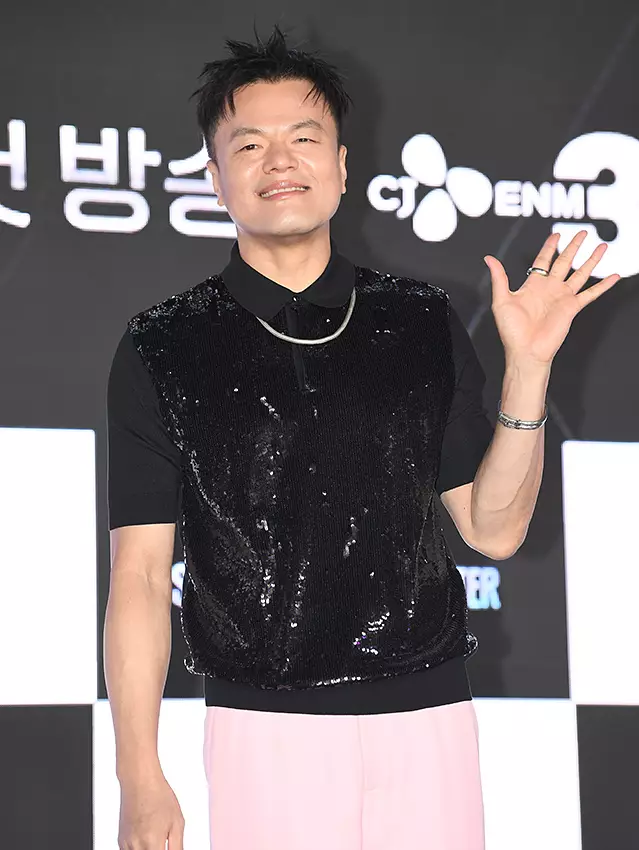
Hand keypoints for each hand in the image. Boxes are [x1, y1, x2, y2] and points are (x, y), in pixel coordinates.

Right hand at [118, 774, 184, 849]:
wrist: (140, 781)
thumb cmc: (159, 796)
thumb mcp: (178, 822)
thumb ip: (178, 847)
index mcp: (153, 842)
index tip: (169, 848)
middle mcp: (137, 846)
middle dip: (158, 849)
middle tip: (164, 842)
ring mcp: (126, 844)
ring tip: (156, 839)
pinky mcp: (121, 841)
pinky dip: (140, 849)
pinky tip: (147, 841)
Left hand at [484, 230, 620, 366]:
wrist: (526, 351)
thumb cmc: (511, 331)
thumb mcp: (501, 300)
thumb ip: (499, 278)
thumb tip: (489, 259)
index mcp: (533, 285)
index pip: (543, 260)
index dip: (550, 246)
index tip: (556, 235)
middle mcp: (550, 289)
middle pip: (565, 261)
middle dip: (573, 246)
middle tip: (582, 232)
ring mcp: (562, 297)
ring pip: (581, 273)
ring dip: (591, 260)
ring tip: (602, 246)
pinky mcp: (572, 308)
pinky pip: (591, 293)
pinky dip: (603, 285)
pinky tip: (613, 276)